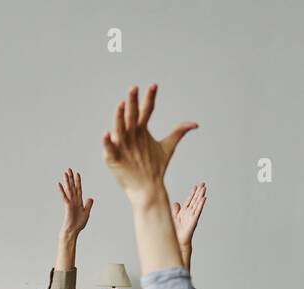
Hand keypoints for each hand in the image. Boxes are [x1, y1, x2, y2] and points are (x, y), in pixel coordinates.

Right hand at [57, 168, 92, 235]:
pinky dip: (62, 190)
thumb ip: (88, 205)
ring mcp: (70, 202)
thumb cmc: (78, 224)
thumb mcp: (86, 213)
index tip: (77, 174)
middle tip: (69, 169)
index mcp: (79, 201)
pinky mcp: (67, 205)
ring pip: (69, 189)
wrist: (73, 231)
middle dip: (71, 178)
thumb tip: (90, 198)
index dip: (78, 181)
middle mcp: (74, 200)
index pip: (79, 189)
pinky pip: (64, 196)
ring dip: (67, 181)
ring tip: (65, 173)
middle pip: (73, 186)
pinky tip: (59, 184)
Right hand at [102, 84, 197, 203]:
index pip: (146, 110)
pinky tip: (107, 134)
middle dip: (133, 102)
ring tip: (121, 104)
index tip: (154, 85)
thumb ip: (178, 132)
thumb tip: (195, 124)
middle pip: (132, 115)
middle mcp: (130, 135)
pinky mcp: (114, 158)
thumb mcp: (167, 147)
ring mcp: (122, 145)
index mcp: (141, 130)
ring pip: (120, 128)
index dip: (150, 98)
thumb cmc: (155, 167)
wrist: (148, 187)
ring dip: (119, 117)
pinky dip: (108, 142)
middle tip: (134, 88)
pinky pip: (110, 149)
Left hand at [172, 182, 206, 248]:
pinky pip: (198, 212)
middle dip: (198, 192)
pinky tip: (204, 199)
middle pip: (195, 200)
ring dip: (201, 196)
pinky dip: (201, 205)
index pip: (189, 200)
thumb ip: (175, 210)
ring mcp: (192, 216)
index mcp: (184, 212)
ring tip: (204, 189)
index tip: (196, 186)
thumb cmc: (176, 232)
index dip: (192, 193)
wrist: (177, 241)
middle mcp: (189, 213)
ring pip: (197, 204)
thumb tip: (176, 203)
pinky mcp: (193, 221)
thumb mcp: (174, 218)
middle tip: (203, 184)